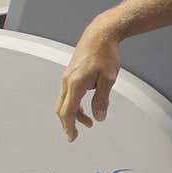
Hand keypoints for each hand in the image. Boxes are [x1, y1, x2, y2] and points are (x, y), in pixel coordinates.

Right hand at [55, 18, 122, 140]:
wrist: (100, 35)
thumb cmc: (105, 53)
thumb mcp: (109, 79)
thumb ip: (102, 99)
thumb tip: (99, 116)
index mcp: (75, 83)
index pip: (68, 111)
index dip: (69, 126)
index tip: (72, 137)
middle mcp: (67, 80)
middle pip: (62, 108)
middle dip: (69, 123)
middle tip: (76, 134)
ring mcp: (67, 76)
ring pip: (65, 101)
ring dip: (74, 113)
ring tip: (88, 121)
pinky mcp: (71, 74)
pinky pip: (68, 93)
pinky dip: (74, 103)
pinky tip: (85, 106)